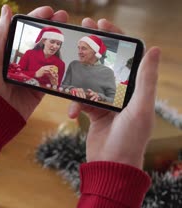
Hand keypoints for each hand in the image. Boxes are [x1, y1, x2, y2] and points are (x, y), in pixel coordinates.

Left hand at [0, 5, 68, 119]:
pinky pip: (52, 77)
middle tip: (64, 18)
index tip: (49, 10)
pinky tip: (71, 55)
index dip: (37, 19)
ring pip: (49, 57)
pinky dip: (61, 67)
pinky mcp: (38, 90)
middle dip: (52, 28)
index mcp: (7, 53)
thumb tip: (6, 9)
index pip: (24, 31)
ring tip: (70, 33)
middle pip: (39, 41)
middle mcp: (20, 63)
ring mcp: (31, 76)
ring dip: (60, 44)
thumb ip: (1, 35)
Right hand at [68, 18, 160, 167]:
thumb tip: (155, 49)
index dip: (115, 38)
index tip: (101, 24)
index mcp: (137, 88)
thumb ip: (145, 79)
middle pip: (106, 63)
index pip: (127, 56)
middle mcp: (122, 92)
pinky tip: (73, 114)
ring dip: (79, 81)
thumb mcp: (140, 108)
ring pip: (89, 81)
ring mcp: (107, 102)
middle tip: (81, 33)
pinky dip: (75, 104)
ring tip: (69, 77)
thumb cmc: (130, 140)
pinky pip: (81, 99)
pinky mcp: (94, 112)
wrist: (111, 166)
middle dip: (93, 49)